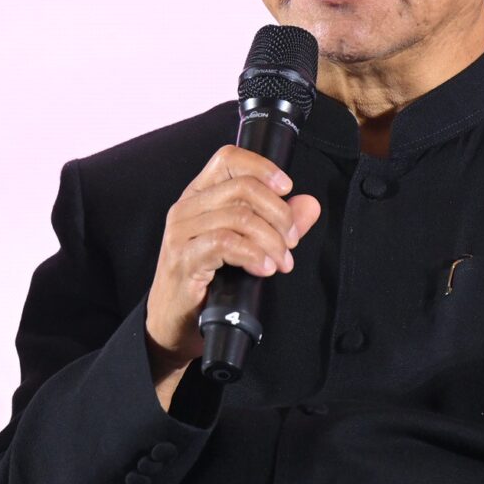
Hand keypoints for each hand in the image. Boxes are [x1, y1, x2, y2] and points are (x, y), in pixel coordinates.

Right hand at [144, 144, 321, 407]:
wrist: (174, 324)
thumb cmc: (208, 283)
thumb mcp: (247, 247)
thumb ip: (277, 223)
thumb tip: (309, 205)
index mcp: (199, 196)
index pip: (228, 158)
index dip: (262, 167)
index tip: (287, 188)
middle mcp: (186, 207)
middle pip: (242, 187)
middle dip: (278, 213)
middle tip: (292, 241)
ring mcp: (181, 233)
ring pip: (238, 216)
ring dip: (271, 239)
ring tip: (282, 261)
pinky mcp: (183, 259)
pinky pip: (225, 243)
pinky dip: (253, 254)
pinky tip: (265, 268)